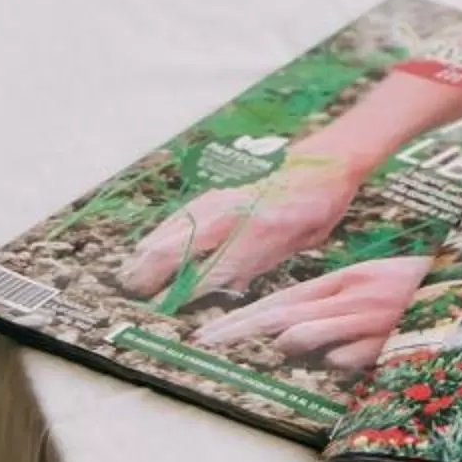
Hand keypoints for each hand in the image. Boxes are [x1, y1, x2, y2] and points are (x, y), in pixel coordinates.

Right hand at [118, 148, 361, 301]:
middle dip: (159, 267)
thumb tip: (232, 286)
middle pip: (190, 241)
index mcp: (266, 230)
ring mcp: (232, 194)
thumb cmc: (322, 203)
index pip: (219, 266)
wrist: (329, 156)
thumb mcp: (305, 240)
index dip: (191, 288)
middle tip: (134, 289)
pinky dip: (168, 224)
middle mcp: (243, 211)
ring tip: (131, 266)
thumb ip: (267, 261)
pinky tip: (154, 238)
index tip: (167, 305)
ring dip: (156, 245)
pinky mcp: (228, 185)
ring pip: (183, 222)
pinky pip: (191, 208)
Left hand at [190, 254, 432, 373]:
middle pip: (282, 314)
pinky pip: (352, 356)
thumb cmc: (413, 290)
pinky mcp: (388, 339)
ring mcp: (367, 318)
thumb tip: (289, 337)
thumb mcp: (369, 289)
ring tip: (278, 346)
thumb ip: (331, 309)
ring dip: (293, 339)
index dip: (242, 317)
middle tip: (205, 344)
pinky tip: (343, 356)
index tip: (207, 333)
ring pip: (312, 330)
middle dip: (242, 329)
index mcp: (343, 282)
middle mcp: (348, 297)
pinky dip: (344, 358)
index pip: (279, 300)